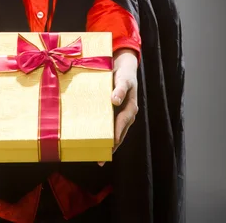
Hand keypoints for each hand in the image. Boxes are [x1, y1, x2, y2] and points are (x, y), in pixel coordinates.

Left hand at [98, 48, 138, 165]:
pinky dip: (103, 134)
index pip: (122, 122)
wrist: (123, 68)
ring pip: (114, 132)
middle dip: (111, 146)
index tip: (111, 143)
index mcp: (131, 108)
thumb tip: (115, 101)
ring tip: (97, 155)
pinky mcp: (114, 114)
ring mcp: (120, 115)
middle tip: (101, 159)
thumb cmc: (125, 74)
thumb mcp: (124, 79)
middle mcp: (127, 115)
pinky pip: (109, 126)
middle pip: (119, 133)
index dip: (117, 133)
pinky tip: (94, 140)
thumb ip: (120, 89)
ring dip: (107, 143)